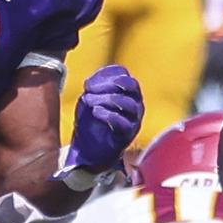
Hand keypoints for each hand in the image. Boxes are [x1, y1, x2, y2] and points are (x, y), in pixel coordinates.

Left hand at [58, 65, 142, 181]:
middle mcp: (135, 102)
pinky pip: (124, 123)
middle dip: (110, 83)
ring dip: (107, 99)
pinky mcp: (128, 134)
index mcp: (126, 90)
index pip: (123, 73)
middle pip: (131, 85)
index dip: (105, 74)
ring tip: (89, 101)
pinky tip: (96, 112)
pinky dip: (108, 115)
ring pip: (129, 103)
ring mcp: (134, 118)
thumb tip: (91, 82)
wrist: (88, 149)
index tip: (87, 84)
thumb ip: (92, 87)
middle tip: (90, 88)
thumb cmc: (90, 121)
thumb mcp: (88, 99)